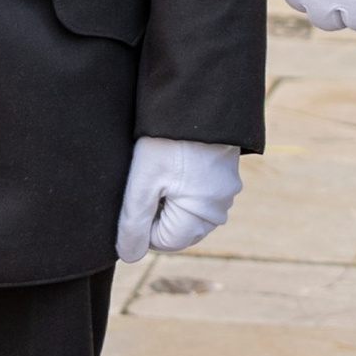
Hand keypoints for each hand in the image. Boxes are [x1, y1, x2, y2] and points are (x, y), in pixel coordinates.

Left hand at [115, 137, 242, 262]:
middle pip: (176, 229)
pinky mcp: (226, 176)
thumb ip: (133, 225)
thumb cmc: (168, 142)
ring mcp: (226, 192)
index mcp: (201, 218)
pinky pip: (199, 193)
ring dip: (170, 196)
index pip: (161, 242)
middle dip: (158, 209)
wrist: (200, 99)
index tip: (140, 189)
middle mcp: (220, 210)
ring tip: (163, 166)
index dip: (142, 220)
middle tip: (150, 176)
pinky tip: (176, 160)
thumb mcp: (142, 183)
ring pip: (187, 211)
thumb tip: (129, 256)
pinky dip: (184, 183)